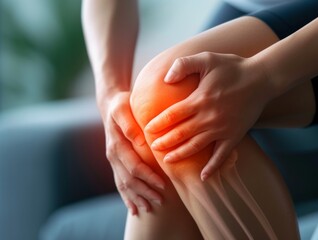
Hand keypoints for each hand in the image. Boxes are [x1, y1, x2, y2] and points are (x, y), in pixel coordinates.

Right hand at [100, 91, 164, 213]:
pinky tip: (133, 208)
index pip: (134, 166)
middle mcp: (113, 156)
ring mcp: (113, 161)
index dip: (148, 177)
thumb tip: (140, 140)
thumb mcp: (123, 109)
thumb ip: (129, 124)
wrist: (110, 105)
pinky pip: (119, 184)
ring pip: (124, 185)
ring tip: (149, 209)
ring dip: (136, 198)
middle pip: (129, 180)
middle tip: (161, 201)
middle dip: (145, 192)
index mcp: (117, 145)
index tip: (163, 185)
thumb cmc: (122, 105)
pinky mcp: (115, 164)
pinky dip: (126, 197)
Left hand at [145, 52, 272, 180]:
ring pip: (196, 147)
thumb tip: (165, 79)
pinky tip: (203, 177)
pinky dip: (212, 167)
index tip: (147, 129)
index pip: (171, 115)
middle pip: (180, 134)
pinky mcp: (234, 136)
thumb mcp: (206, 58)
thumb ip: (183, 65)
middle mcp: (208, 118)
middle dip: (164, 143)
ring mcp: (222, 129)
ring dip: (180, 155)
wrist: (262, 78)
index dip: (157, 124)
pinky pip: (221, 156)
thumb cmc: (232, 67)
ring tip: (168, 161)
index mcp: (199, 100)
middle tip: (153, 148)